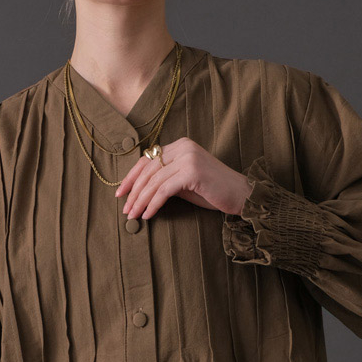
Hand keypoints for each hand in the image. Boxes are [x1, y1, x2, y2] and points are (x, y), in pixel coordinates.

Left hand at [114, 138, 252, 219]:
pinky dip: (154, 204)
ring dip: (140, 201)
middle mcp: (183, 147)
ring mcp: (188, 158)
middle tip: (125, 210)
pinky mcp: (192, 172)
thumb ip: (165, 179)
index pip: (147, 160)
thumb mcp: (184, 182)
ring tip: (134, 216)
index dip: (131, 177)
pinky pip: (165, 190)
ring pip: (154, 181)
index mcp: (180, 145)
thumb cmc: (213, 191)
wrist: (241, 195)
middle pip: (148, 170)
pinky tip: (148, 215)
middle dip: (133, 192)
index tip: (120, 194)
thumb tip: (139, 191)